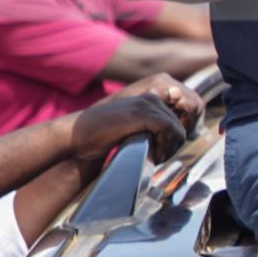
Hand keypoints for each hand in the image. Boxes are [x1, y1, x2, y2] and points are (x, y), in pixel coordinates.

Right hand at [69, 73, 201, 163]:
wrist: (76, 135)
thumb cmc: (101, 137)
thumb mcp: (133, 129)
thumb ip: (152, 129)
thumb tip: (178, 140)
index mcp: (150, 99)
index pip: (178, 119)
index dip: (175, 140)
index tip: (163, 154)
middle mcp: (151, 97)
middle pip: (181, 124)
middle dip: (174, 145)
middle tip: (160, 159)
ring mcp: (146, 103)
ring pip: (177, 129)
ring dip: (170, 148)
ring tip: (156, 159)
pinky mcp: (141, 114)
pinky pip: (167, 130)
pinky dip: (164, 146)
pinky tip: (154, 156)